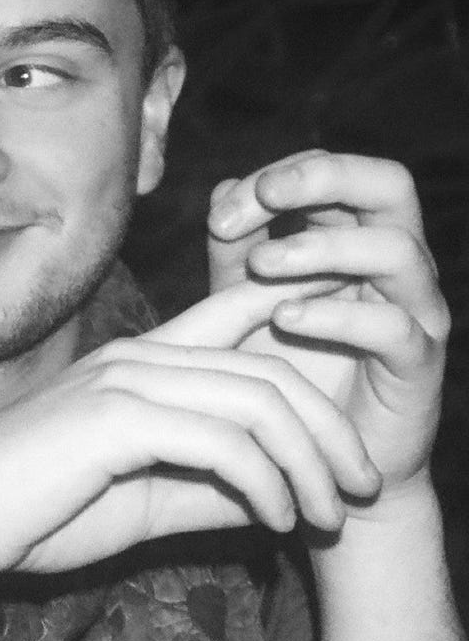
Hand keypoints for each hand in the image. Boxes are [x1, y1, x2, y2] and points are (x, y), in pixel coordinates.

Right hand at [0, 281, 380, 590]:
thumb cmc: (31, 516)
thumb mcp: (141, 499)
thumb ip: (209, 488)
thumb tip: (284, 499)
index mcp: (138, 360)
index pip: (242, 319)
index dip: (308, 339)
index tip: (351, 409)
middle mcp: (137, 354)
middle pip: (271, 365)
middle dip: (331, 427)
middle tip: (362, 485)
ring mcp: (124, 379)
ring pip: (258, 399)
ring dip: (311, 460)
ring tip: (332, 512)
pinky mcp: (114, 418)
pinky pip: (224, 441)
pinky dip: (266, 482)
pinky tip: (279, 520)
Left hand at [207, 151, 446, 500]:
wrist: (321, 467)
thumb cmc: (285, 371)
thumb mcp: (246, 301)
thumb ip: (235, 249)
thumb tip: (223, 191)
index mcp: (357, 236)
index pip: (334, 173)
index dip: (280, 175)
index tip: (220, 213)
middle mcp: (397, 264)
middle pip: (387, 185)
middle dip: (323, 177)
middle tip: (265, 195)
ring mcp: (417, 312)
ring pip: (397, 250)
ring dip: (325, 247)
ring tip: (263, 264)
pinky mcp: (419, 365)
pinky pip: (394, 327)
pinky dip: (337, 316)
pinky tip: (284, 319)